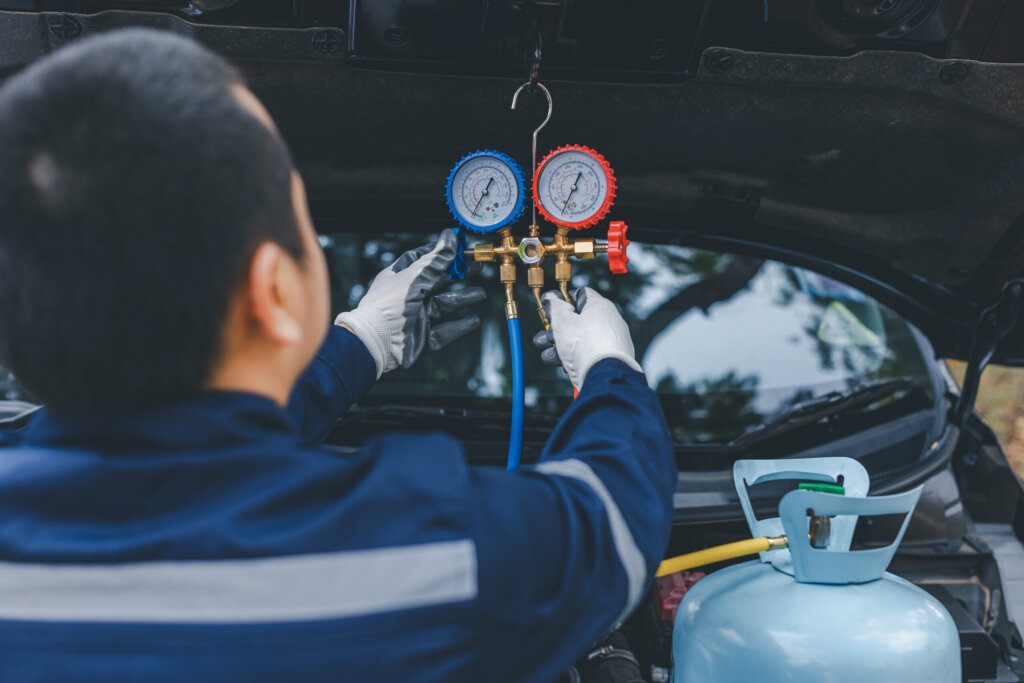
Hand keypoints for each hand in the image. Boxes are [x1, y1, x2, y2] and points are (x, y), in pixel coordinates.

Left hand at [336, 229, 484, 377]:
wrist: (374, 342)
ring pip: (443, 304)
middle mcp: (406, 295)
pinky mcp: (420, 336)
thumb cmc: (387, 306)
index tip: (457, 248)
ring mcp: (414, 316)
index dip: (439, 253)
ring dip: (462, 298)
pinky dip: (460, 326)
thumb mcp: (414, 277)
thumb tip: (449, 236)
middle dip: (457, 275)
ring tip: (480, 293)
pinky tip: (474, 320)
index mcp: (399, 277)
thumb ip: (436, 259)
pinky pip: (444, 330)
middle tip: (476, 268)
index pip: (420, 259)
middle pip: (436, 281)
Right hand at [533, 287, 641, 388]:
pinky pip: (587, 356)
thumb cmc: (585, 344)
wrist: (604, 376)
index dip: (563, 299)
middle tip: (546, 337)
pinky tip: (565, 366)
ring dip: (559, 347)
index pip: (579, 295)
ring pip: (579, 341)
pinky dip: (574, 360)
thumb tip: (550, 297)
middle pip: (576, 321)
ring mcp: (609, 343)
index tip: (551, 307)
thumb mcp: (562, 320)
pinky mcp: (608, 361)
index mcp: (600, 306)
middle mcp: (608, 322)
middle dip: (556, 330)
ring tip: (549, 354)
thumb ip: (553, 306)